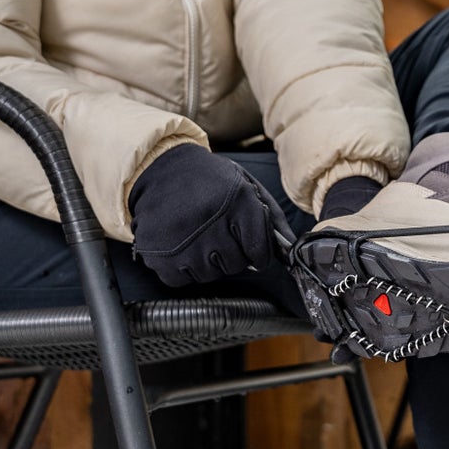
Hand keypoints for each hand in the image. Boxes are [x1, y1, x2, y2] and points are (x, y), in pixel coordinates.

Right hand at [129, 147, 305, 318]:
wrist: (160, 168)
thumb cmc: (209, 180)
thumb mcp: (246, 186)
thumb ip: (271, 219)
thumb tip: (288, 252)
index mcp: (239, 203)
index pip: (259, 252)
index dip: (258, 253)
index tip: (250, 247)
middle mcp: (213, 224)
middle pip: (235, 265)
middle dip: (230, 253)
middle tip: (216, 231)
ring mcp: (185, 243)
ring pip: (209, 274)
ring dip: (206, 260)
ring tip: (196, 234)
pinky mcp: (161, 257)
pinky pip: (182, 280)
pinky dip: (182, 267)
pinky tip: (179, 244)